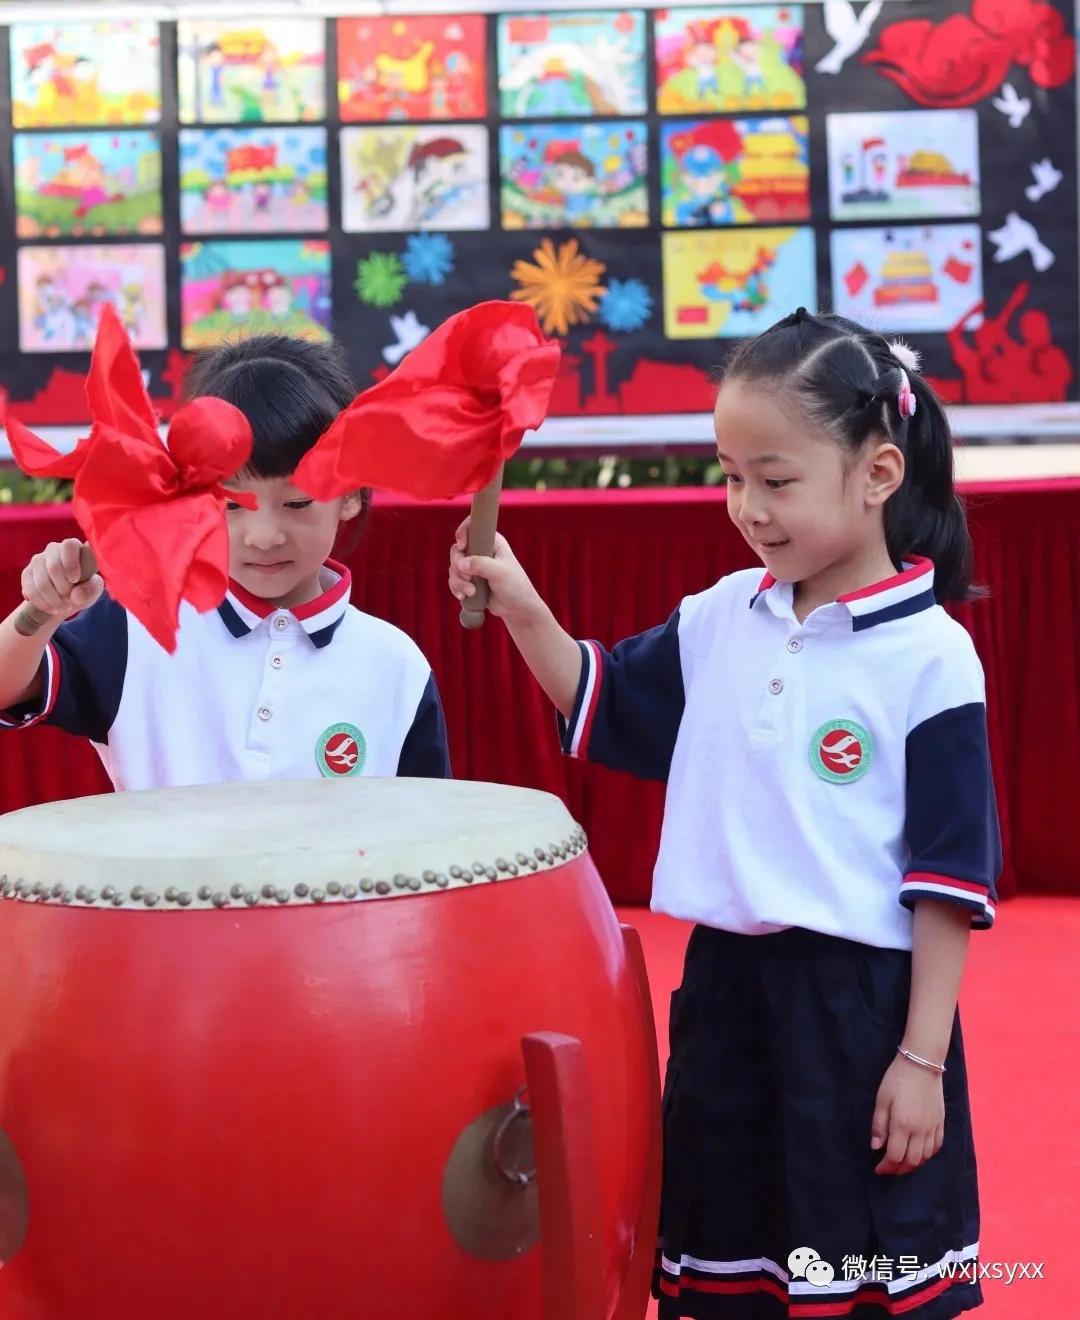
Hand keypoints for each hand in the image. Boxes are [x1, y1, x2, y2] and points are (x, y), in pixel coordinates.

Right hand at [21, 539, 102, 620]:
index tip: (75, 580)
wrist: (65, 597)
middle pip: (54, 567)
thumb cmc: (84, 587)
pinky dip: (43, 604)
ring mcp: (38, 560)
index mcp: (73, 547)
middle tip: (71, 600)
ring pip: (41, 582)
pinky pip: (31, 590)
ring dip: (54, 600)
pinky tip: (52, 608)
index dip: (71, 564)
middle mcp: (53, 549)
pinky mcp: (27, 573)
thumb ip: (90, 590)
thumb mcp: (94, 589)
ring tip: (64, 606)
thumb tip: (76, 595)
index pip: (69, 546)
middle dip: (64, 589)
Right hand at [449, 518, 543, 624]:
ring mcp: (474, 566)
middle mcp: (481, 551)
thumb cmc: (515, 586)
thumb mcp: (500, 573)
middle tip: (468, 579)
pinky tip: (464, 596)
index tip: (461, 546)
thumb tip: (461, 564)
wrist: (517, 608)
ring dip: (458, 581)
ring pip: (454, 567)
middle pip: (456, 550)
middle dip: (458, 566)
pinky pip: (454, 580)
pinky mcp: (469, 580)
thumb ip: (481, 565)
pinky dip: (456, 588)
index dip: (462, 533)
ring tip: (471, 592)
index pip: (472, 527)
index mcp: (492, 541)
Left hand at [871, 1053, 944, 1175]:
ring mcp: (933, 1127)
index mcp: (903, 1124)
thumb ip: (879, 1125)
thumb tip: (876, 1147)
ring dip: (913, 1164)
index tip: (878, 1168)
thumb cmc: (897, 1079)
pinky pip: (937, 1146)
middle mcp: (920, 1130)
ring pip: (925, 1157)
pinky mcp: (941, 1122)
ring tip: (901, 1163)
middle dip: (898, 1169)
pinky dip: (927, 1155)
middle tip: (888, 1169)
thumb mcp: (882, 1099)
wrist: (922, 1063)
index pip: (895, 1156)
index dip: (886, 1166)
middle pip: (912, 1161)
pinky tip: (919, 1153)